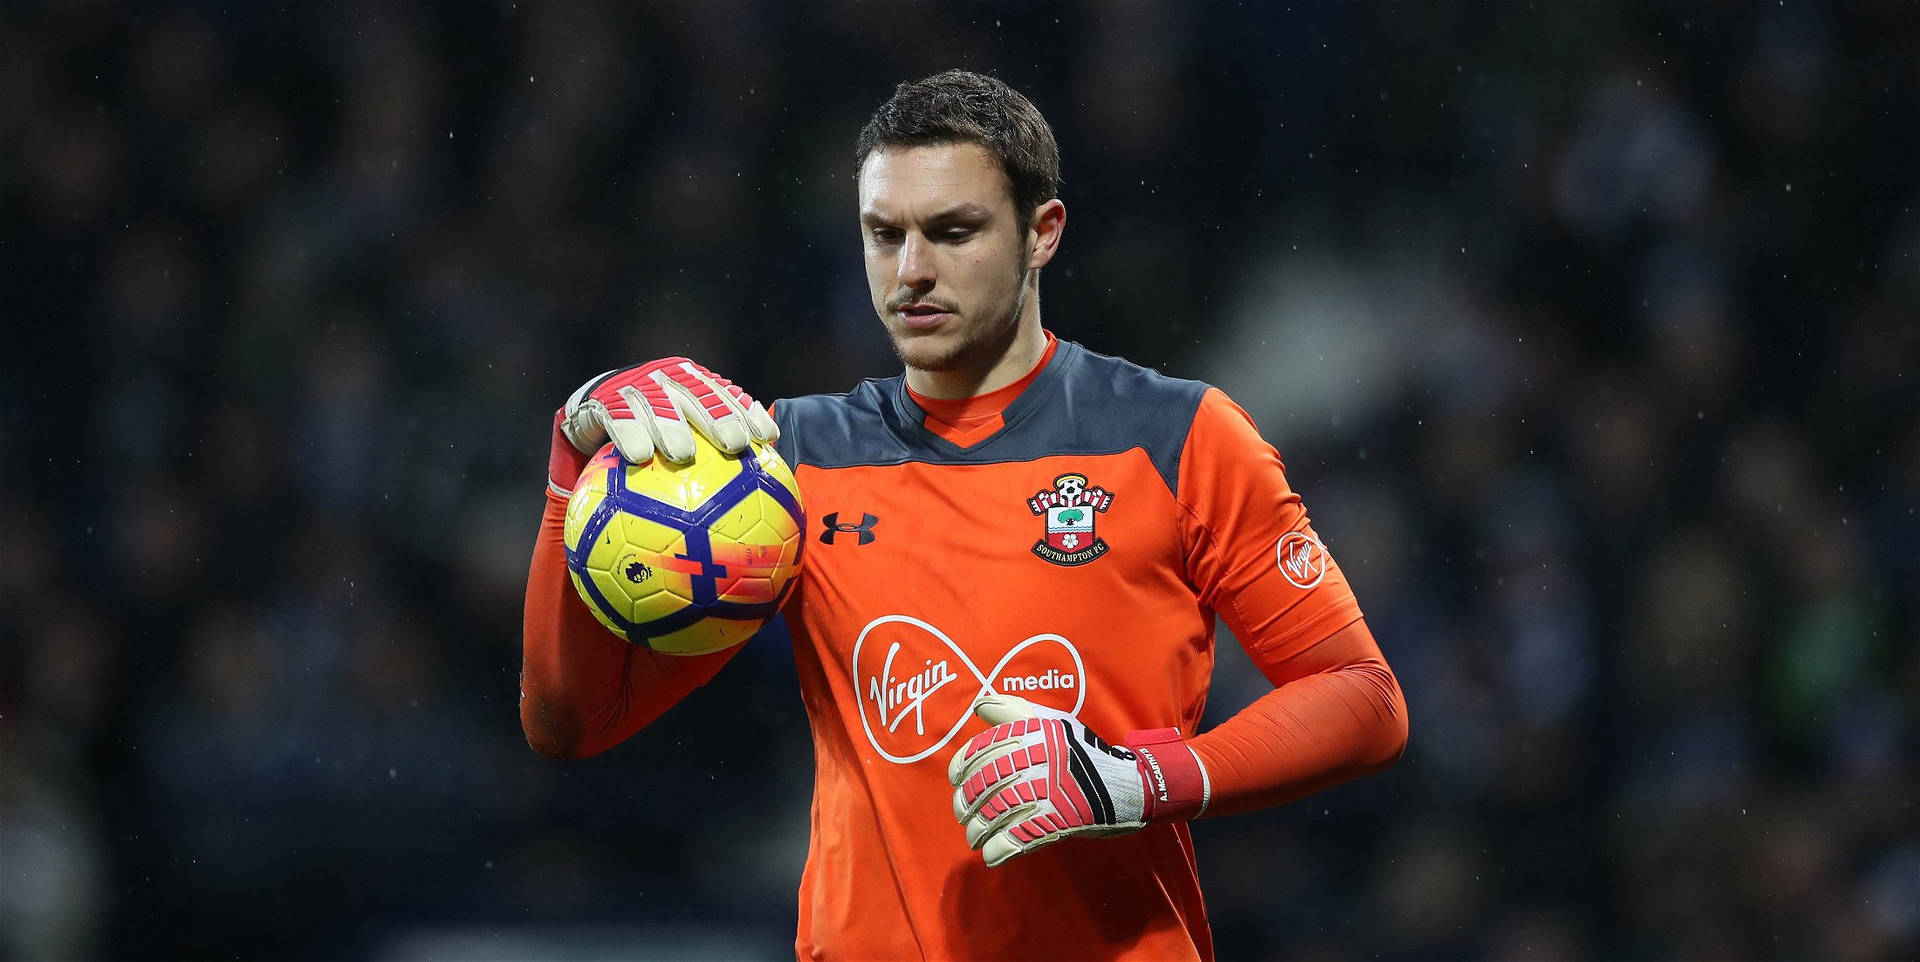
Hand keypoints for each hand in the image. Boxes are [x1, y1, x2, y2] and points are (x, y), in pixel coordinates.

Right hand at [548, 357, 778, 492]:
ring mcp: (635, 385)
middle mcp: (667, 379)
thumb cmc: (645, 436)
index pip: (725, 395)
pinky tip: (639, 456)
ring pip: (657, 404)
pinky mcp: (603, 398)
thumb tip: (749, 496)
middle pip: (697, 394)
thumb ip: (707, 457)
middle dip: (718, 416)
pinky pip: (616, 416)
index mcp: (691, 384)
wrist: (589, 412)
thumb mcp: (675, 440)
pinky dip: (629, 433)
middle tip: (733, 443)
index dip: (747, 412)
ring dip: (672, 426)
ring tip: (683, 454)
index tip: (768, 437)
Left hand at [947, 694, 1208, 867]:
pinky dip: (999, 850)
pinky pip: (1018, 838)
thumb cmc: (1083, 752)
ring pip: (996, 814)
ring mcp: (1047, 791)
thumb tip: (978, 705)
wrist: (1127, 783)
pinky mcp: (1058, 820)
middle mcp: (1037, 759)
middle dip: (966, 804)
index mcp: (1032, 734)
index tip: (956, 781)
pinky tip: (991, 856)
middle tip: (964, 815)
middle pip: (984, 785)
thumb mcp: (1052, 721)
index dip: (961, 768)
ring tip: (975, 839)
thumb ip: (1013, 711)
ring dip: (979, 831)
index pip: (981, 751)